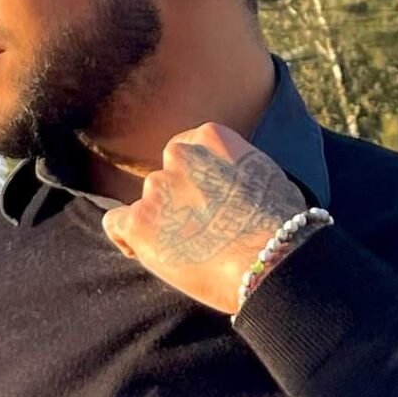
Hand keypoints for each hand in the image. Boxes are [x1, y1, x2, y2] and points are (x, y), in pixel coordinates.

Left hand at [101, 123, 305, 313]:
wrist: (274, 260)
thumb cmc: (281, 226)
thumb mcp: (263, 175)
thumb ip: (233, 168)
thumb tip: (228, 180)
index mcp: (209, 137)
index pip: (183, 152)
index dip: (190, 181)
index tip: (203, 204)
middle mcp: (177, 156)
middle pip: (163, 179)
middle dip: (176, 203)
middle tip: (198, 233)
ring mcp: (156, 189)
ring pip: (145, 204)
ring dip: (158, 224)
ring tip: (188, 252)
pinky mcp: (139, 222)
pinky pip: (116, 224)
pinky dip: (127, 238)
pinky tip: (147, 253)